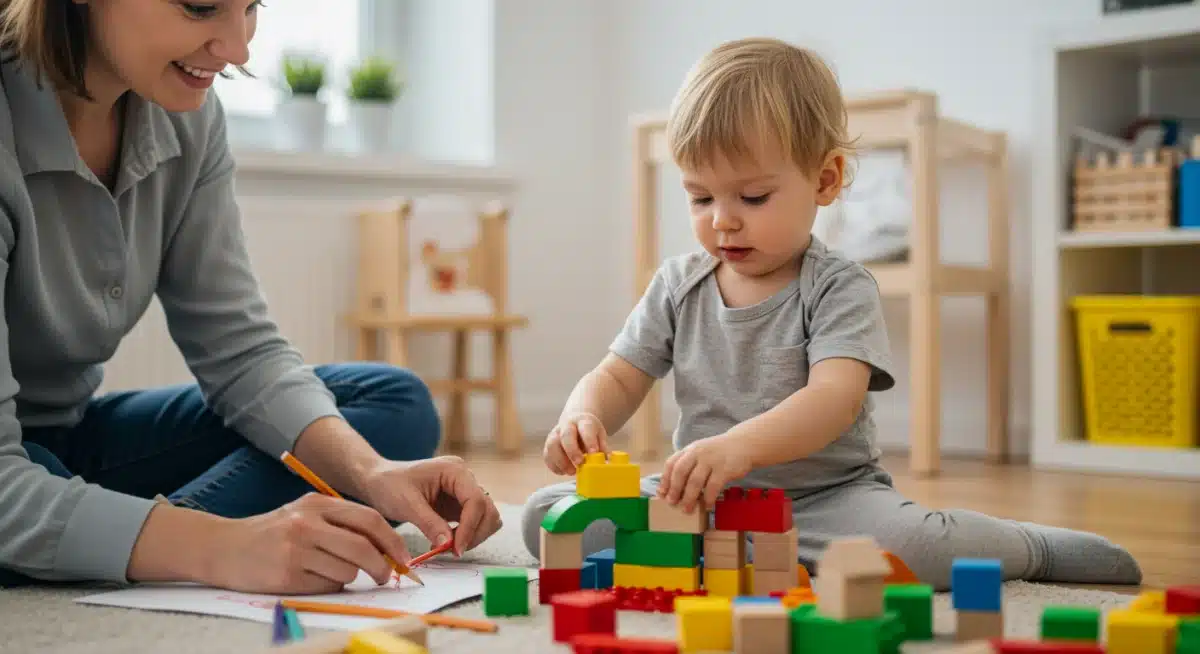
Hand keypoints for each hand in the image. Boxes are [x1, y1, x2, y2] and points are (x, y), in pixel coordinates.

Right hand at [201, 492, 412, 593]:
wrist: (223, 546)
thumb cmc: (273, 532)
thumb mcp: (305, 514)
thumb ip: (341, 524)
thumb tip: (385, 548)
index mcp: (318, 503)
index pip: (370, 520)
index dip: (393, 541)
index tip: (404, 557)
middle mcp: (308, 523)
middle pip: (363, 548)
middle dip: (382, 566)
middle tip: (386, 576)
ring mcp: (297, 549)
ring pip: (347, 571)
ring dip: (349, 578)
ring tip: (328, 571)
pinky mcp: (287, 574)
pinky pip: (327, 587)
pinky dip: (328, 587)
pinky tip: (310, 578)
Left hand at [360, 456, 501, 556]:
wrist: (377, 480)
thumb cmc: (388, 485)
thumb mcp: (407, 504)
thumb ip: (430, 523)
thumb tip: (449, 544)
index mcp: (455, 470)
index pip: (476, 500)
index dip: (470, 527)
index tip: (456, 549)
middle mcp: (464, 478)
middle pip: (488, 510)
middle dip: (474, 533)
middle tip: (452, 551)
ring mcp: (463, 491)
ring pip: (486, 518)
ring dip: (472, 536)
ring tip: (446, 547)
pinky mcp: (458, 505)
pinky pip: (473, 523)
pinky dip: (465, 536)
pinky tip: (444, 542)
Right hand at [542, 411, 608, 473]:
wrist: (575, 421)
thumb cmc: (589, 431)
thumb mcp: (599, 434)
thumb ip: (602, 445)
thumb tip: (606, 459)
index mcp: (583, 421)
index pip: (585, 429)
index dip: (589, 441)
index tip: (593, 454)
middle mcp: (566, 426)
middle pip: (566, 435)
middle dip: (572, 451)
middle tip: (579, 463)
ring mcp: (555, 434)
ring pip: (552, 446)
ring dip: (561, 461)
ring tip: (572, 472)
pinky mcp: (548, 445)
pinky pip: (547, 456)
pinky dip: (554, 466)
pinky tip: (563, 472)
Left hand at [657, 433, 752, 513]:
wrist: (743, 444)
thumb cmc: (718, 453)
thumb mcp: (700, 452)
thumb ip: (688, 464)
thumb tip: (673, 488)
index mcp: (689, 450)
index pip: (671, 463)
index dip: (665, 479)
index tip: (661, 494)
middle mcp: (698, 453)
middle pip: (680, 472)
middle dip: (674, 490)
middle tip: (672, 503)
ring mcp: (711, 460)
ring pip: (695, 482)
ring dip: (689, 498)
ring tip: (687, 510)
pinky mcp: (724, 469)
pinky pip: (712, 487)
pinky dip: (708, 499)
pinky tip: (707, 506)